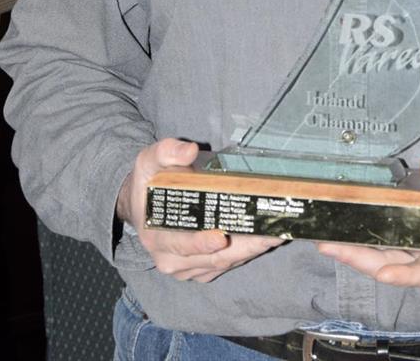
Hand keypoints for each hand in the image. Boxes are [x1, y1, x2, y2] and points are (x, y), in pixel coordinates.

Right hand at [117, 138, 282, 282]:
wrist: (143, 204)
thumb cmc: (149, 182)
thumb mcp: (150, 161)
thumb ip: (167, 152)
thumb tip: (189, 150)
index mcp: (157, 237)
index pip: (182, 245)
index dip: (202, 243)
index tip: (223, 237)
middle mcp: (172, 259)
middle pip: (213, 259)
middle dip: (244, 247)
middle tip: (270, 234)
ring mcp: (188, 268)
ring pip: (225, 264)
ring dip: (251, 251)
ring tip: (276, 235)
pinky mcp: (202, 270)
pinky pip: (227, 265)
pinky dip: (247, 253)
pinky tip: (266, 240)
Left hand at [316, 157, 419, 286]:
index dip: (399, 272)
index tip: (379, 271)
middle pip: (394, 269)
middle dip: (360, 260)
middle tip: (328, 246)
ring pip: (392, 265)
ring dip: (363, 257)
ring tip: (332, 244)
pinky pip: (398, 258)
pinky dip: (376, 252)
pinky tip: (357, 240)